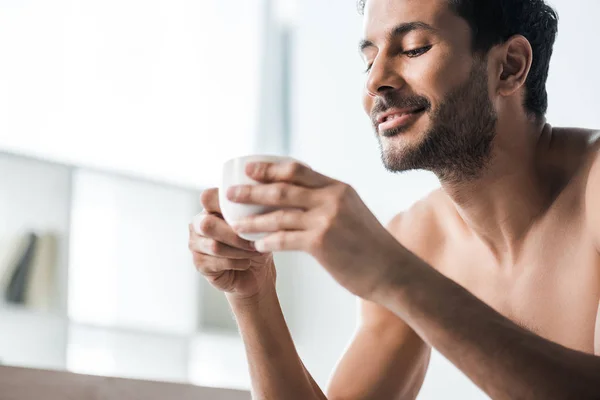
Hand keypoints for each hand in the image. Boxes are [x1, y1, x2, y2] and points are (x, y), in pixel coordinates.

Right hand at [188, 188, 275, 300]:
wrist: (257, 272)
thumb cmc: (257, 242)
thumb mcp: (259, 222)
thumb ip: (251, 209)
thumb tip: (257, 200)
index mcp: (211, 207)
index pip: (207, 198)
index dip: (225, 204)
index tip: (247, 215)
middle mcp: (199, 223)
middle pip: (207, 224)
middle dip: (235, 235)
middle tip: (254, 242)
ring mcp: (196, 243)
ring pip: (214, 246)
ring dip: (239, 251)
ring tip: (253, 252)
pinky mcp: (199, 263)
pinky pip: (217, 262)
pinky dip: (237, 263)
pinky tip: (246, 262)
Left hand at [226, 161, 406, 298]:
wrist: (393, 271)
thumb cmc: (371, 246)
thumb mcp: (353, 213)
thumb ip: (330, 203)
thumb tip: (303, 201)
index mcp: (338, 188)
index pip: (297, 170)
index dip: (270, 168)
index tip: (249, 168)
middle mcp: (331, 198)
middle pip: (282, 188)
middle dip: (252, 189)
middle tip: (231, 192)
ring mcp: (326, 219)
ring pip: (279, 214)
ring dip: (253, 219)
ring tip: (234, 224)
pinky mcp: (321, 243)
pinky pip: (284, 239)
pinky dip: (267, 242)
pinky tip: (256, 246)